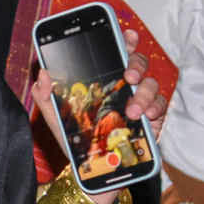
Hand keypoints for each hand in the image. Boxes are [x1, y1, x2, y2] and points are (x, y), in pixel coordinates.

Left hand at [31, 28, 164, 203]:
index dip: (125, 40)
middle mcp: (125, 86)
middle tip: (128, 75)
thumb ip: (45, 95)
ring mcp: (141, 101)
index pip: (117, 52)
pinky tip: (145, 116)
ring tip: (132, 109)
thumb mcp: (56, 117)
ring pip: (151, 85)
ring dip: (144, 94)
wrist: (91, 169)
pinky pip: (161, 107)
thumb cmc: (75, 137)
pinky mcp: (151, 119)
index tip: (127, 34)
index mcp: (104, 79)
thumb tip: (43, 73)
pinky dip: (155, 109)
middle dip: (137, 64)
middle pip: (139, 63)